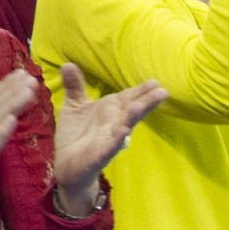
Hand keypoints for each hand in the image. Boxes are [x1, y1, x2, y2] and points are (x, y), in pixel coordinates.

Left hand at [51, 64, 166, 209]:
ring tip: (139, 107)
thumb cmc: (76, 134)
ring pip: (124, 127)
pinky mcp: (99, 156)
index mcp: (110, 111)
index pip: (128, 98)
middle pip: (132, 111)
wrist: (66, 165)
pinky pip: (110, 147)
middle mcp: (113, 124)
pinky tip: (124, 133)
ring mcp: (108, 140)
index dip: (141, 90)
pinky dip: (116, 140)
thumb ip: (75, 86)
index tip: (155, 82)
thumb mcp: (74, 106)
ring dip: (132, 118)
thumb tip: (67, 64)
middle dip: (146, 102)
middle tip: (162, 91)